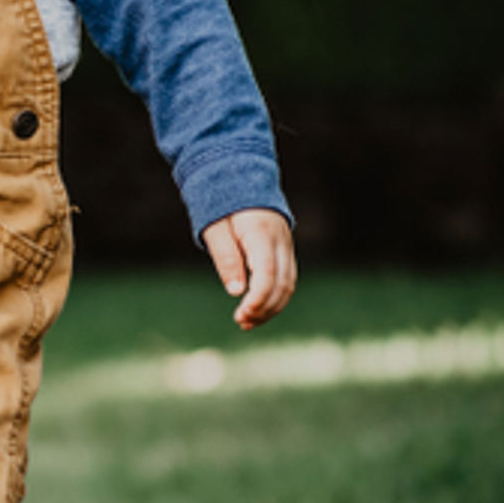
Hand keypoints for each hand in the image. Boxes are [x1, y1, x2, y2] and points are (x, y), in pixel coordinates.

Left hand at [202, 209, 295, 330]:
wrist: (241, 179)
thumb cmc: (222, 205)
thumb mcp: (215, 229)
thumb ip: (226, 258)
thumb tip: (236, 291)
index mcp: (261, 233)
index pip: (267, 273)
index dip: (258, 298)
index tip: (242, 314)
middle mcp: (280, 241)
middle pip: (282, 283)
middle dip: (264, 308)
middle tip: (241, 322)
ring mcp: (286, 246)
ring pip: (288, 284)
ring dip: (271, 307)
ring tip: (247, 323)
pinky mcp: (286, 251)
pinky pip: (286, 279)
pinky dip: (275, 298)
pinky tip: (257, 311)